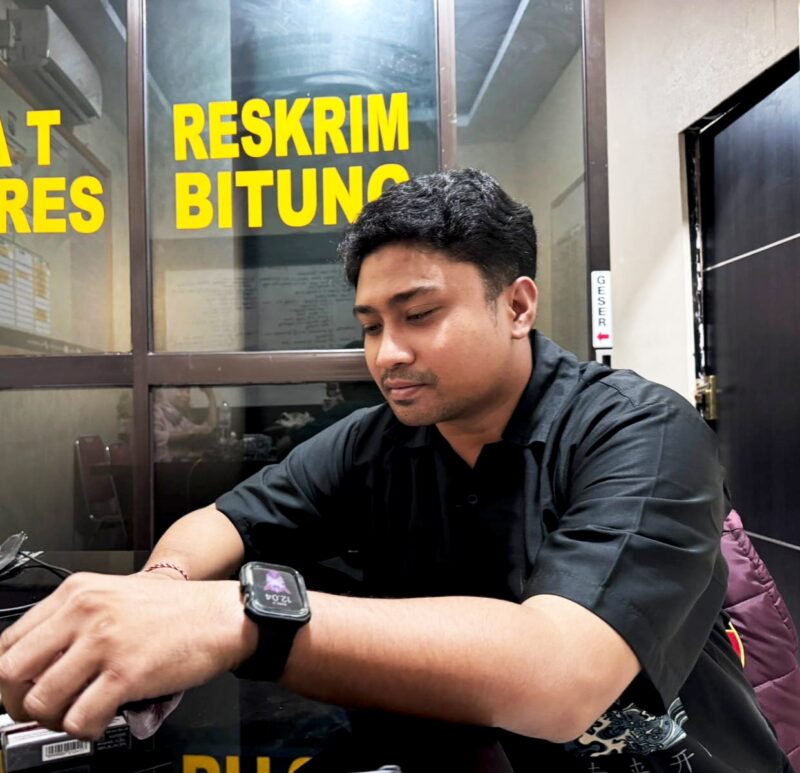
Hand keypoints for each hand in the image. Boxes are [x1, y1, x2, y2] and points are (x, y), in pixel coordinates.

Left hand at [0, 573, 256, 739]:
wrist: (222, 615)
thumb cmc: (177, 609)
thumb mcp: (117, 595)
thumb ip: (77, 620)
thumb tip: (41, 662)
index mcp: (78, 591)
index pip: (9, 640)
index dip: (9, 676)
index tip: (21, 689)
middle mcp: (86, 612)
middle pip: (11, 672)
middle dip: (20, 702)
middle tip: (45, 708)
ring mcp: (104, 642)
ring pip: (39, 702)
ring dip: (54, 720)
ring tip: (78, 714)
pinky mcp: (126, 672)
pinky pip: (79, 719)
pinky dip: (84, 729)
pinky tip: (102, 718)